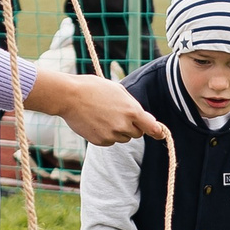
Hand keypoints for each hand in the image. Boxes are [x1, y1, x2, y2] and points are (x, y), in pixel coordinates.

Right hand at [27, 73, 166, 144]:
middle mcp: (124, 125)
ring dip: (118, 131)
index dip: (157, 131)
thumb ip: (132, 105)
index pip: (152, 127)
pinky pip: (110, 141)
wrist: (69, 96)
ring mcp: (111, 135)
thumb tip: (143, 118)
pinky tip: (96, 122)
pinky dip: (106, 135)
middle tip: (118, 115)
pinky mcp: (100, 141)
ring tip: (104, 116)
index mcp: (131, 110)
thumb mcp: (118, 90)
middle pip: (137, 134)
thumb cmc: (94, 88)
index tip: (160, 133)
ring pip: (123, 138)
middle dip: (132, 127)